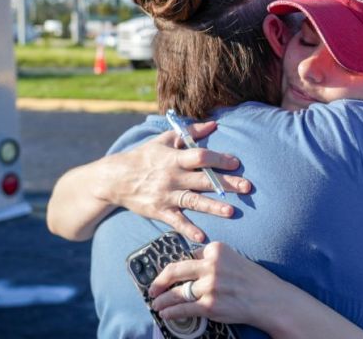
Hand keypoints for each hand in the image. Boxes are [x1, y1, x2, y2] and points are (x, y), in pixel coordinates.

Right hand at [97, 121, 251, 242]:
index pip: (201, 157)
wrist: (115, 178)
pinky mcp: (160, 211)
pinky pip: (176, 221)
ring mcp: (166, 195)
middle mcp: (173, 177)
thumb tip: (214, 124)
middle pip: (204, 180)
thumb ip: (190, 131)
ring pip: (193, 201)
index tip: (236, 162)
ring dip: (213, 207)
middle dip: (227, 184)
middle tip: (248, 187)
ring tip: (231, 212)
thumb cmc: (144, 156)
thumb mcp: (164, 139)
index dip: (219, 159)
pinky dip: (188, 229)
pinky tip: (202, 237)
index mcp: (175, 158)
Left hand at [148, 242, 285, 327]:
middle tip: (152, 287)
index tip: (169, 274)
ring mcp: (210, 286)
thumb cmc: (254, 280)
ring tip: (156, 304)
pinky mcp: (210, 305)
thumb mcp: (234, 259)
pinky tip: (165, 314)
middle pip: (175, 270)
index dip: (178, 266)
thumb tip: (190, 268)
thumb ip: (213, 260)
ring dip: (162, 300)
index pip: (189, 255)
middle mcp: (211, 265)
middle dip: (159, 280)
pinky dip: (171, 312)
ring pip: (177, 293)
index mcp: (217, 250)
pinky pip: (183, 309)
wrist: (270, 299)